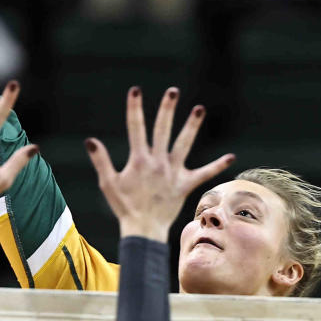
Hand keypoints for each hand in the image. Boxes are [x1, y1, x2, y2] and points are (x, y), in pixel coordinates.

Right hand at [84, 86, 234, 241]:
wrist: (144, 229)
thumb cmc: (124, 206)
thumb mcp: (108, 183)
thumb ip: (101, 160)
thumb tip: (90, 140)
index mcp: (140, 160)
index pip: (136, 129)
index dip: (135, 109)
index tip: (135, 91)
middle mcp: (158, 163)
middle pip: (163, 130)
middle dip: (167, 110)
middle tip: (173, 91)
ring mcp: (173, 173)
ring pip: (184, 145)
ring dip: (191, 126)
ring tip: (199, 109)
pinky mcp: (185, 185)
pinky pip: (204, 174)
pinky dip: (217, 166)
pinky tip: (231, 157)